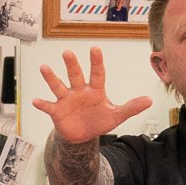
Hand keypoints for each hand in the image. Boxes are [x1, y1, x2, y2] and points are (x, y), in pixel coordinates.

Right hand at [31, 48, 151, 142]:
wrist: (82, 135)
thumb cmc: (99, 121)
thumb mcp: (116, 115)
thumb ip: (131, 107)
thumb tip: (149, 100)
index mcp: (95, 90)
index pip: (97, 73)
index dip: (96, 62)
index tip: (95, 49)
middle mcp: (79, 91)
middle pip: (75, 75)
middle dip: (72, 64)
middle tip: (67, 52)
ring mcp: (66, 99)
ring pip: (58, 86)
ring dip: (51, 78)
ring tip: (44, 68)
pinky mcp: (57, 111)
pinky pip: (49, 106)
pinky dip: (42, 104)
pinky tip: (36, 101)